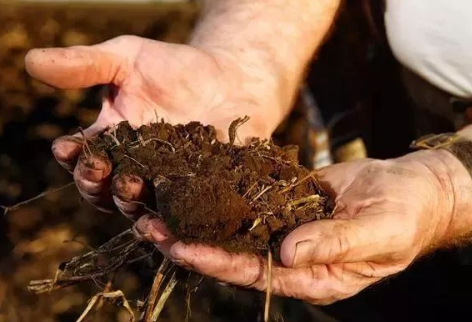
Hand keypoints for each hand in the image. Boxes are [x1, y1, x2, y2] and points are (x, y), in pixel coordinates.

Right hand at [25, 35, 279, 214]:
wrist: (232, 79)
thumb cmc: (176, 67)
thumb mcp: (128, 58)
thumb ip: (86, 65)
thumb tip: (30, 60)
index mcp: (111, 142)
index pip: (82, 158)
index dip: (73, 156)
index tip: (68, 147)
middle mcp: (133, 170)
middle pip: (105, 192)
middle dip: (98, 186)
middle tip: (105, 173)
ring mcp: (166, 186)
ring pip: (140, 209)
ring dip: (133, 207)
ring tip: (137, 196)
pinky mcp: (199, 196)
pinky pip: (184, 215)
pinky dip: (178, 222)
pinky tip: (179, 220)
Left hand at [135, 149, 471, 303]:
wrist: (411, 190)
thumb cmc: (405, 217)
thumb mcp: (378, 233)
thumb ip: (335, 244)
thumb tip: (288, 253)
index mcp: (311, 276)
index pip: (253, 273)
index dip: (215, 261)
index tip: (180, 248)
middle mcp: (290, 257)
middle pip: (231, 253)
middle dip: (189, 241)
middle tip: (148, 226)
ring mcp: (285, 230)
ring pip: (232, 226)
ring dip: (195, 216)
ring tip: (155, 204)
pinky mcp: (284, 204)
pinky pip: (248, 200)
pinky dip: (219, 192)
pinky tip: (192, 180)